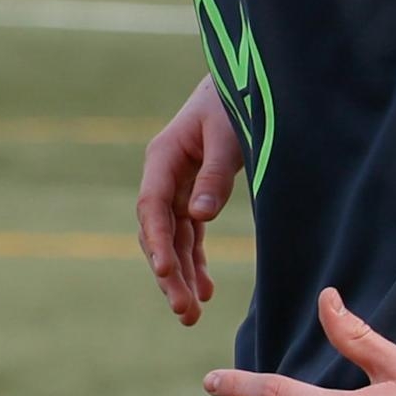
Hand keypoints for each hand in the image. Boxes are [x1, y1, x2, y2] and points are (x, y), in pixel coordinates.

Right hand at [136, 77, 243, 324]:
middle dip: (169, 272)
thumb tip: (199, 216)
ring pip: (173, 238)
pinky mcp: (192, 193)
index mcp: (163, 157)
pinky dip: (195, 259)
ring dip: (180, 274)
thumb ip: (215, 173)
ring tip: (191, 314)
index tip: (165, 272)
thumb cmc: (234, 102)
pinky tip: (204, 289)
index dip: (157, 241)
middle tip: (184, 311)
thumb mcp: (229, 134)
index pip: (152, 206)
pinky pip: (189, 233)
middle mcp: (163, 175)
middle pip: (159, 231)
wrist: (243, 81)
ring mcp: (176, 186)